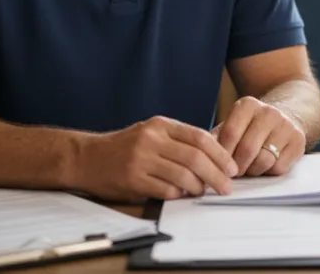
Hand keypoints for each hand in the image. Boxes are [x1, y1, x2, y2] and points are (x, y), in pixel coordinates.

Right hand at [77, 116, 237, 201]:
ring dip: (198, 187)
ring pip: (183, 176)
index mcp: (160, 125)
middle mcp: (151, 139)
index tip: (232, 167)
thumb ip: (178, 140)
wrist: (87, 157)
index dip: (220, 154)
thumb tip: (214, 156)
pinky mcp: (133, 180)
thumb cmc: (124, 147)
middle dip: (216, 174)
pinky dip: (179, 195)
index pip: (199, 137)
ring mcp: (141, 160)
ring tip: (203, 191)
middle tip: (226, 186)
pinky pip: (166, 190)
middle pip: (195, 158)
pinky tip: (182, 195)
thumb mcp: (151, 133)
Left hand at [213, 97, 305, 176]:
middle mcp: (268, 112)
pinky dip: (269, 172)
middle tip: (232, 174)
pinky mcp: (298, 141)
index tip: (218, 165)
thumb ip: (216, 139)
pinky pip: (279, 167)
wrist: (287, 116)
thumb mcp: (233, 125)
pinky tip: (265, 166)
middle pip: (247, 149)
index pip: (230, 133)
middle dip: (237, 167)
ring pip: (264, 160)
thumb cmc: (251, 127)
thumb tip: (202, 158)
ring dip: (253, 171)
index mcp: (247, 105)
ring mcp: (286, 126)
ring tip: (248, 169)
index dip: (222, 154)